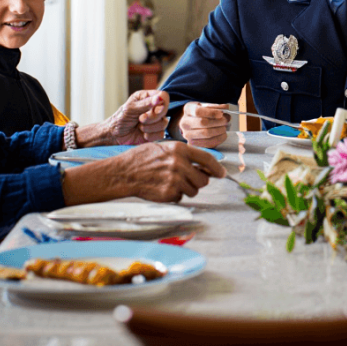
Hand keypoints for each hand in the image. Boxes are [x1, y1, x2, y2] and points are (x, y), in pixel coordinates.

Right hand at [69, 141, 225, 203]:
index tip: (222, 174)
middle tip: (187, 179)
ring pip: (194, 190)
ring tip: (171, 182)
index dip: (217, 168)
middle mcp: (179, 164)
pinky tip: (162, 188)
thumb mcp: (164, 148)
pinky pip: (181, 198)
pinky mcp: (169, 193)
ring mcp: (175, 180)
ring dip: (186, 189)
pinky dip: (175, 195)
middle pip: (203, 179)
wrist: (124, 172)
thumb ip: (184, 155)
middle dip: (199, 181)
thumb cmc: (142, 158)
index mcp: (179, 149)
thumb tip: (203, 165)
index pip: (207, 159)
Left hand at [97, 90, 169, 145]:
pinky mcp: (156, 132)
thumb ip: (146, 103)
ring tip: (139, 127)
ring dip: (150, 127)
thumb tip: (159, 98)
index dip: (162, 104)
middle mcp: (153, 108)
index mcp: (147, 97)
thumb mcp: (130, 109)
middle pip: (165, 110)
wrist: (114, 136)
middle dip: (152, 117)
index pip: (164, 96)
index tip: (153, 110)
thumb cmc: (120, 119)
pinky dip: (150, 135)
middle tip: (141, 119)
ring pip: (164, 123)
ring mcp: (156, 121)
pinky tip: (142, 134)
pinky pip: (161, 134)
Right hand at [177, 102, 228, 147]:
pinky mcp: (192, 143)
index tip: (221, 114)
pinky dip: (218, 139)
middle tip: (225, 121)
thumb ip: (216, 107)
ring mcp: (187, 134)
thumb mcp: (207, 106)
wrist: (192, 123)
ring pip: (205, 133)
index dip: (211, 113)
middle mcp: (185, 122)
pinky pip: (207, 143)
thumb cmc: (202, 114)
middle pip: (202, 123)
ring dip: (219, 131)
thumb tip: (226, 109)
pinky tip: (222, 135)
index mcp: (188, 109)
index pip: (198, 111)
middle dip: (217, 122)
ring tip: (224, 128)